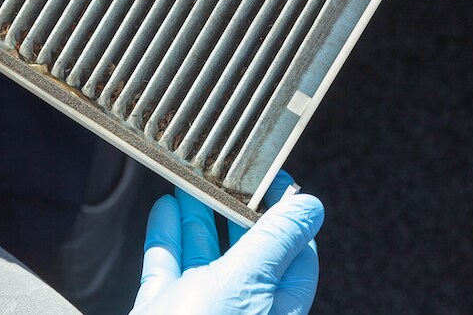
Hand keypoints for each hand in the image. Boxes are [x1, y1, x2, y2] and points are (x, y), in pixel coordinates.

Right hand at [132, 172, 322, 314]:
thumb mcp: (248, 284)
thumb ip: (276, 242)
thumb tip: (310, 205)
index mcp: (275, 308)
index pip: (296, 254)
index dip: (287, 214)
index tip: (275, 179)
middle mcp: (241, 311)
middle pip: (247, 250)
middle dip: (238, 209)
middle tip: (229, 172)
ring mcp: (199, 312)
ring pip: (204, 255)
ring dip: (199, 214)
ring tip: (195, 179)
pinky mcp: (162, 313)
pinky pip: (166, 268)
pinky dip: (165, 236)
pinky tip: (165, 209)